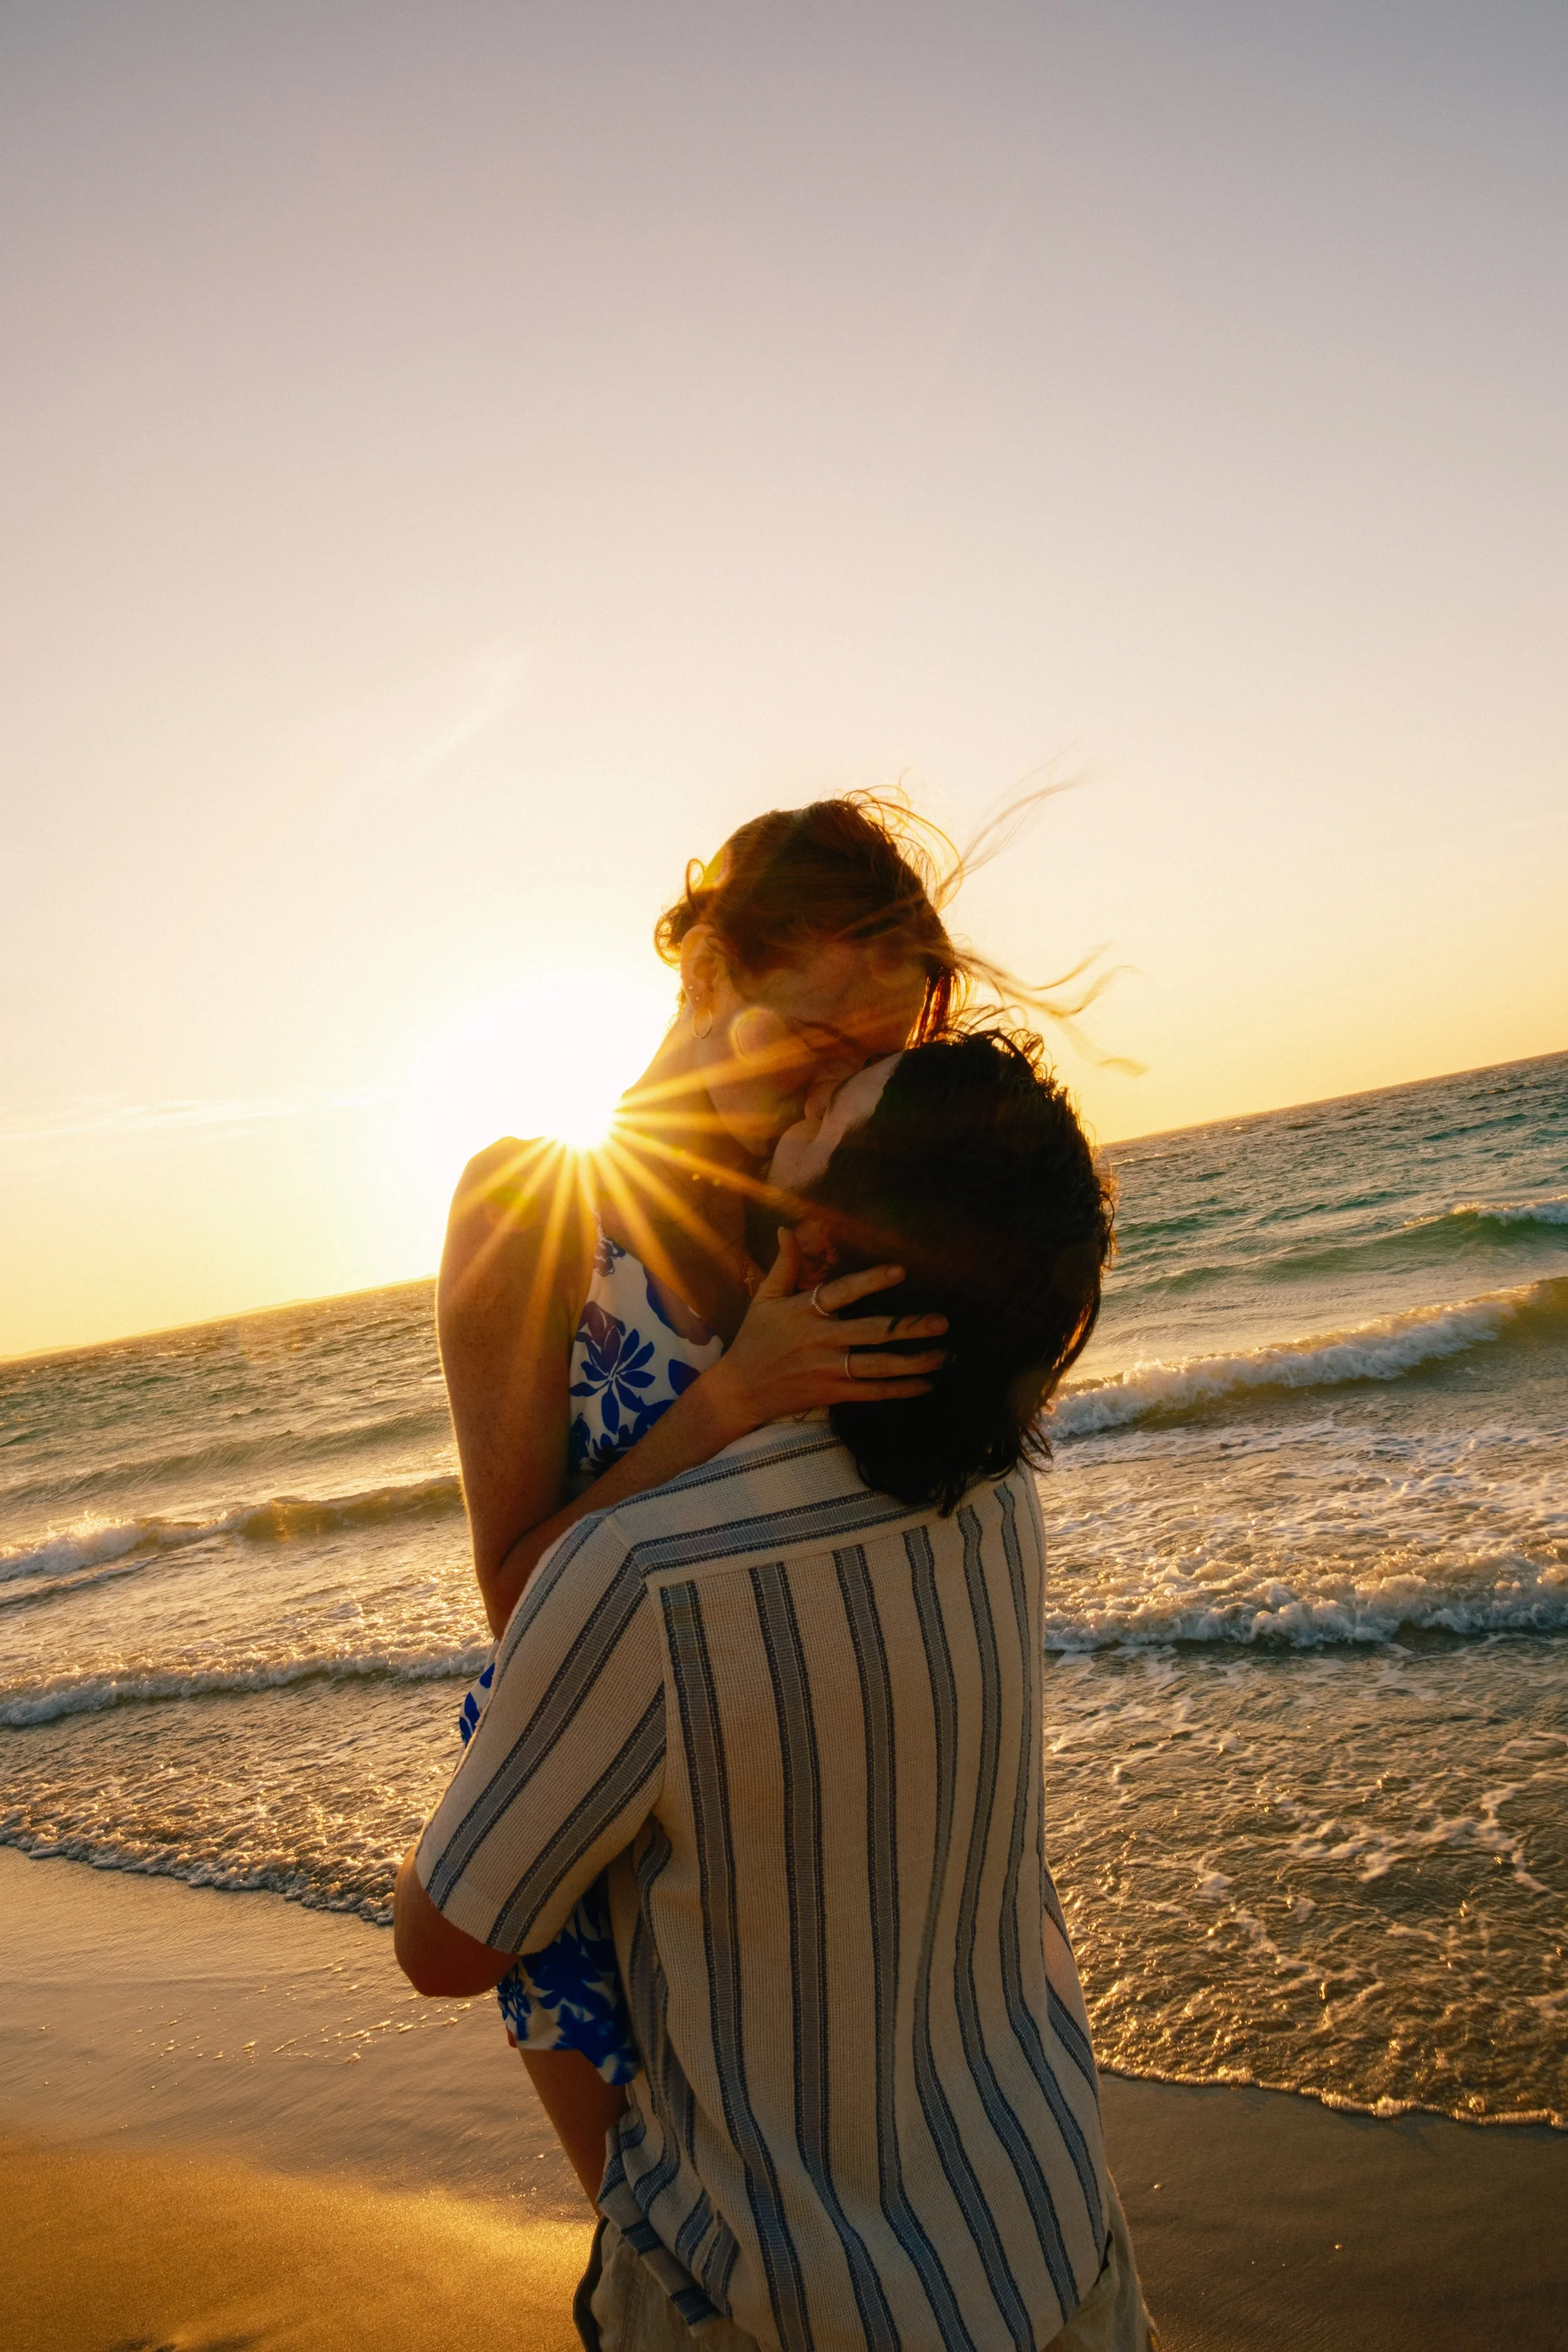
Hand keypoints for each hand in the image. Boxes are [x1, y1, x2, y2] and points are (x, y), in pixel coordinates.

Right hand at [703, 1229, 946, 1437]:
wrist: (740, 1390)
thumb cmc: (754, 1339)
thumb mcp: (765, 1298)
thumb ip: (784, 1265)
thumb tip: (786, 1229)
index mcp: (804, 1312)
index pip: (842, 1292)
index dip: (871, 1281)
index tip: (900, 1271)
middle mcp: (819, 1340)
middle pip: (870, 1332)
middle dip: (907, 1327)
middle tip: (941, 1321)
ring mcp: (827, 1369)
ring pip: (877, 1366)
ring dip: (912, 1362)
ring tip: (942, 1355)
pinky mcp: (831, 1393)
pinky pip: (871, 1392)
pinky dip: (899, 1390)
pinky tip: (925, 1385)